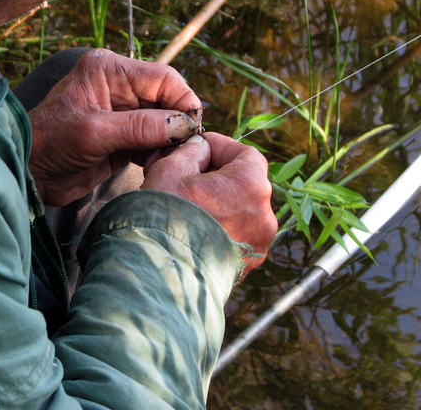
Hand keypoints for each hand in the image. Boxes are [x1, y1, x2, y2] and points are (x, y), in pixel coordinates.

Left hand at [28, 49, 202, 205]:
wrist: (27, 174)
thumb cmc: (50, 144)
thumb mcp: (95, 133)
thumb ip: (140, 127)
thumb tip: (183, 126)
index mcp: (110, 70)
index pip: (163, 77)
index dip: (183, 100)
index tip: (193, 128)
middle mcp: (120, 87)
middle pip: (167, 100)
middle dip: (177, 124)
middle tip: (183, 150)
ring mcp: (123, 113)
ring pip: (164, 123)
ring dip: (170, 142)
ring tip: (167, 160)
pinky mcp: (124, 137)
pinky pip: (154, 141)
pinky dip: (160, 153)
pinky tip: (156, 166)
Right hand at [141, 132, 276, 275]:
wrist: (157, 273)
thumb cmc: (164, 215)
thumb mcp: (171, 168)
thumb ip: (192, 151)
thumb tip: (200, 149)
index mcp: (251, 185)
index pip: (245, 153)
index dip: (220, 147)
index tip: (199, 148)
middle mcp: (264, 215)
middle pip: (244, 183)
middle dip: (215, 175)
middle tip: (186, 174)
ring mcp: (258, 244)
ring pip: (240, 211)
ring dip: (217, 202)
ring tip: (186, 203)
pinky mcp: (246, 265)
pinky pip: (236, 236)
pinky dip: (219, 226)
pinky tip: (192, 226)